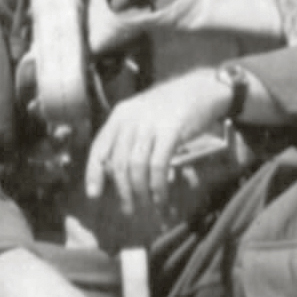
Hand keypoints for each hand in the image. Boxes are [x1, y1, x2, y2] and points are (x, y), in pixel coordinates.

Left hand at [85, 70, 236, 239]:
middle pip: (118, 162)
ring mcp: (151, 124)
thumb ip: (128, 136)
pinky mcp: (171, 131)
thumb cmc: (172, 105)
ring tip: (147, 206)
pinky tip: (161, 197)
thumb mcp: (143, 114)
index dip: (93, 173)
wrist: (203, 88)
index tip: (93, 195)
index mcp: (121, 114)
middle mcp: (131, 118)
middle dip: (122, 191)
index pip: (99, 147)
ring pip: (136, 167)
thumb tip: (117, 172)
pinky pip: (158, 166)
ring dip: (140, 192)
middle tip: (128, 209)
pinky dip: (158, 186)